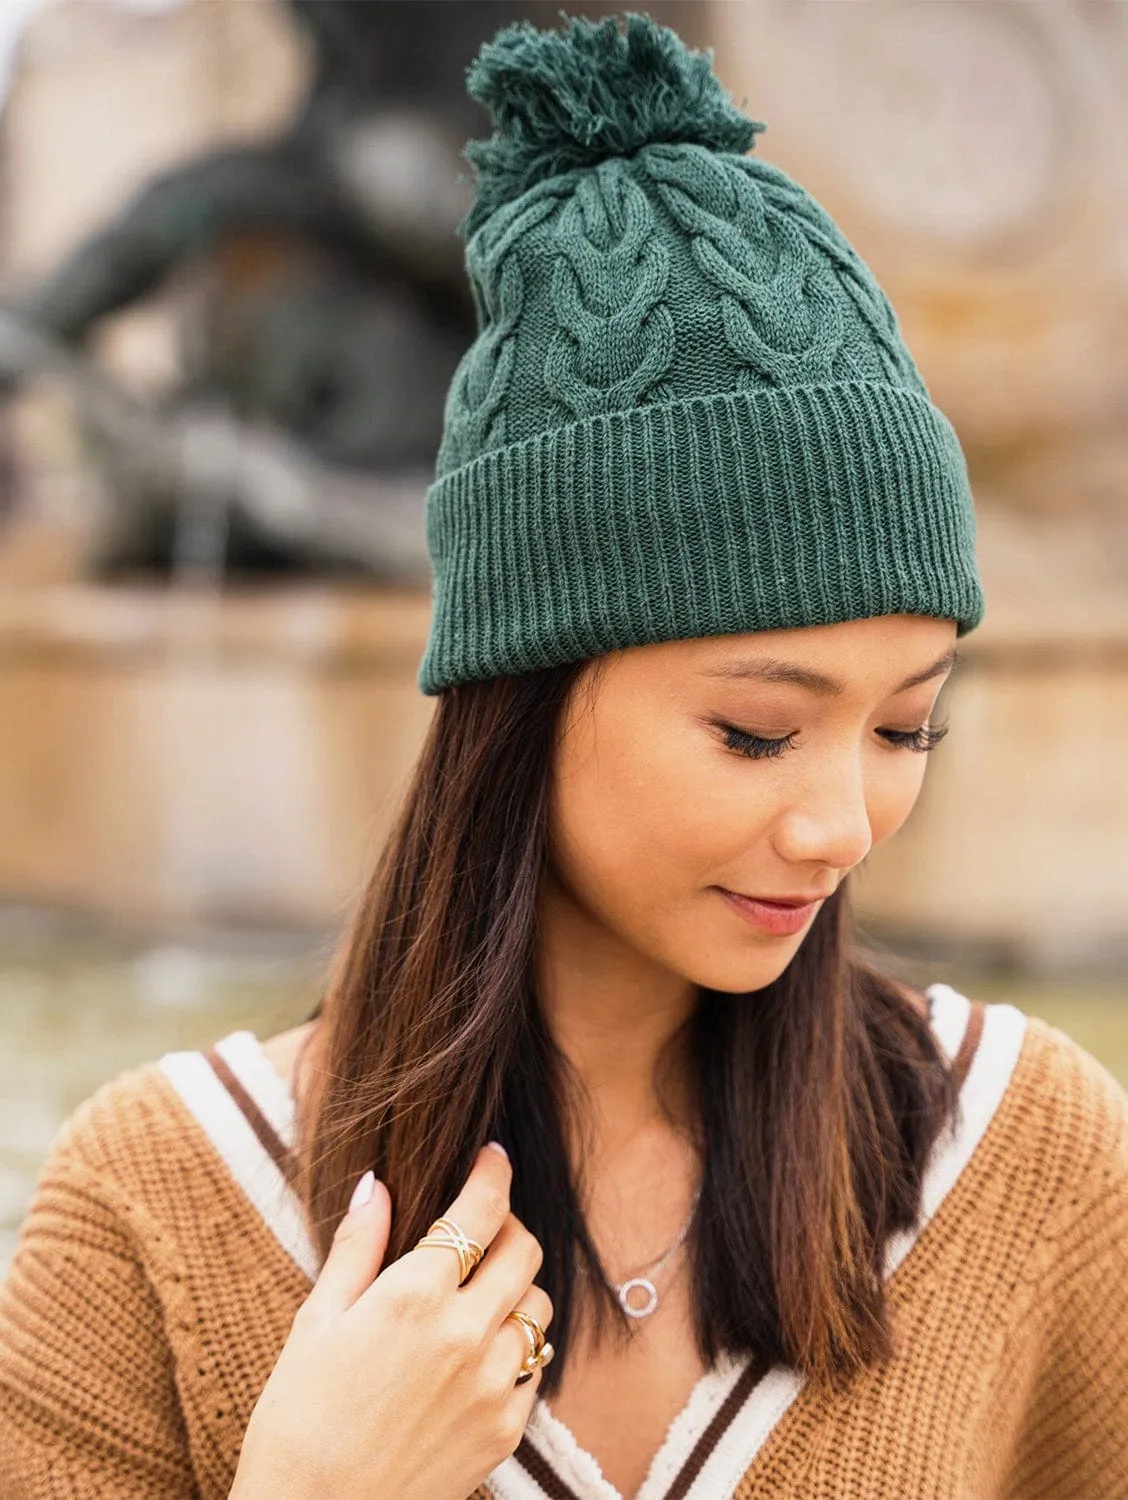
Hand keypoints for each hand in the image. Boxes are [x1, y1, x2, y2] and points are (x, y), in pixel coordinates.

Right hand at [230, 1142, 550, 1499]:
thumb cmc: (298, 1419)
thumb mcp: (317, 1322)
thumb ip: (357, 1247)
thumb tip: (376, 1183)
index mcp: (415, 1296)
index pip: (482, 1210)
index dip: (493, 1173)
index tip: (493, 1156)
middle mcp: (465, 1334)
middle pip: (524, 1249)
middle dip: (507, 1226)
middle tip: (481, 1228)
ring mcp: (492, 1384)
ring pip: (538, 1306)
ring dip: (516, 1287)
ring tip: (479, 1294)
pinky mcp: (505, 1429)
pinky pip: (535, 1366)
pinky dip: (517, 1347)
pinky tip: (479, 1353)